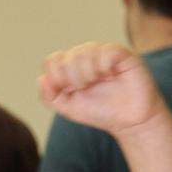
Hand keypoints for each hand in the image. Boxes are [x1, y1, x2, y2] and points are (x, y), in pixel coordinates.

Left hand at [40, 42, 165, 136]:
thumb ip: (50, 96)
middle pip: (67, 56)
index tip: (68, 90)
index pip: (53, 60)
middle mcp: (87, 58)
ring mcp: (104, 54)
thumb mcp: (69, 108)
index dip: (55, 75)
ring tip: (97, 82)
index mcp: (72, 69)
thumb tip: (42, 79)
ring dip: (86, 72)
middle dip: (71, 77)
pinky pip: (106, 51)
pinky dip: (103, 66)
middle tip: (84, 88)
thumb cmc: (101, 112)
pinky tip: (109, 76)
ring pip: (84, 51)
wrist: (129, 120)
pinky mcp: (122, 54)